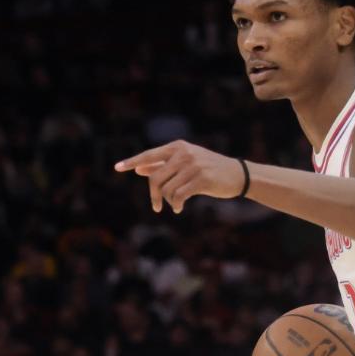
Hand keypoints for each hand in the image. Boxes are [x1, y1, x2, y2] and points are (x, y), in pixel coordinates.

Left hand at [114, 140, 245, 213]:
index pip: (149, 155)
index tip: (117, 167)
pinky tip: (179, 208)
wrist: (237, 174)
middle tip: (156, 206)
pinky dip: (176, 205)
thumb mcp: (186, 163)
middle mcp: (184, 153)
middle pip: (155, 177)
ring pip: (166, 188)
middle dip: (153, 195)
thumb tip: (139, 169)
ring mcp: (192, 165)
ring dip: (167, 201)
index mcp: (178, 147)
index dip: (132, 162)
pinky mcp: (201, 179)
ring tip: (174, 206)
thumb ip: (163, 165)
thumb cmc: (209, 169)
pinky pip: (178, 195)